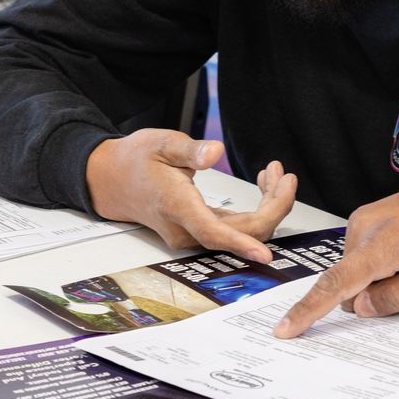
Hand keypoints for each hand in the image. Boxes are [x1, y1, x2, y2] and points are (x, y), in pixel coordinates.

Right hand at [85, 130, 295, 260]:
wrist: (113, 181)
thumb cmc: (136, 160)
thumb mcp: (161, 143)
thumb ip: (190, 150)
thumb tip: (215, 152)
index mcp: (177, 207)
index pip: (213, 233)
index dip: (241, 245)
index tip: (265, 255)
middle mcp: (186, 229)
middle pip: (242, 232)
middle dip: (274, 206)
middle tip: (286, 175)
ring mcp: (193, 234)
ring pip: (244, 232)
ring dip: (269, 206)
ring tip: (276, 173)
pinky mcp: (201, 231)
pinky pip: (237, 229)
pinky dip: (257, 209)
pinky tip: (263, 184)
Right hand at [273, 168, 398, 337]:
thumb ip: (396, 298)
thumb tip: (357, 308)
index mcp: (384, 242)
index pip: (336, 283)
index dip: (308, 311)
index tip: (285, 330)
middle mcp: (367, 224)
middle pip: (349, 279)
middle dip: (371, 296)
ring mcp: (370, 216)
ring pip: (358, 268)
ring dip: (381, 280)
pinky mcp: (376, 216)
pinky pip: (367, 253)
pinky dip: (382, 266)